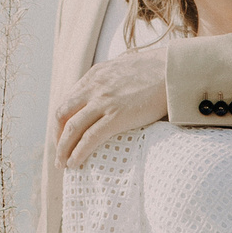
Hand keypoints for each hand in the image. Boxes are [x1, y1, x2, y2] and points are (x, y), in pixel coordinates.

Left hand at [54, 46, 166, 166]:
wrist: (175, 71)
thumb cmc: (159, 72)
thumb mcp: (127, 69)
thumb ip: (114, 81)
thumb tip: (116, 96)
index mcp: (95, 75)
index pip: (69, 100)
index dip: (63, 121)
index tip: (64, 134)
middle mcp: (94, 87)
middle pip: (62, 114)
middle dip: (57, 135)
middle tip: (60, 151)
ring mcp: (103, 101)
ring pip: (71, 128)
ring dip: (63, 148)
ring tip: (62, 164)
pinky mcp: (116, 116)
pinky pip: (89, 138)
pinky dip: (78, 152)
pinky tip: (75, 163)